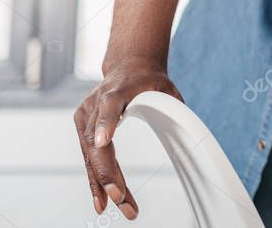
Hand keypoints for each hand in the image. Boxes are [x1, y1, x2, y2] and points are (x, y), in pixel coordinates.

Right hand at [74, 57, 183, 219]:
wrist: (129, 64)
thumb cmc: (150, 79)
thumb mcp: (168, 88)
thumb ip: (175, 108)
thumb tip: (190, 132)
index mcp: (117, 90)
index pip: (110, 106)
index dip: (107, 123)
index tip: (104, 141)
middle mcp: (96, 103)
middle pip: (97, 140)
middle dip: (107, 172)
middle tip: (119, 197)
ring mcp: (85, 114)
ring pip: (91, 155)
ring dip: (102, 183)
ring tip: (114, 207)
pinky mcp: (82, 125)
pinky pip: (89, 157)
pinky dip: (95, 179)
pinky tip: (102, 200)